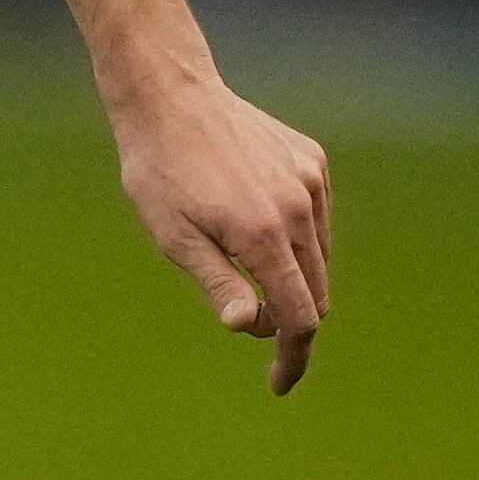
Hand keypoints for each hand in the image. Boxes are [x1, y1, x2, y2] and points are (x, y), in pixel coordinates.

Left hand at [109, 76, 332, 392]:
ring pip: (319, 258)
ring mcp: (310, 182)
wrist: (170, 97)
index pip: (299, 317)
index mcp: (263, 235)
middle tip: (250, 323)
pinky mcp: (312, 162)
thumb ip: (217, 283)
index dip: (292, 357)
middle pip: (316, 293)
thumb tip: (248, 327)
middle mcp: (298, 209)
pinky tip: (256, 225)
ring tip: (240, 264)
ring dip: (293, 280)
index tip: (279, 383)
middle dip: (291, 322)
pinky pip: (317, 220)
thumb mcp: (174, 237)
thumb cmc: (159, 172)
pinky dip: (298, 240)